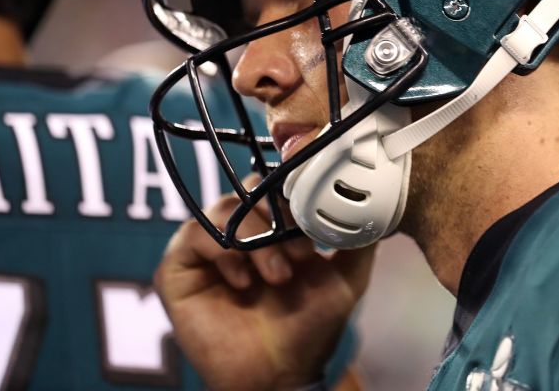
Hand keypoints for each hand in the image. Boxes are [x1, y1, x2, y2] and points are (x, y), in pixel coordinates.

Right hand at [154, 180, 375, 390]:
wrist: (280, 374)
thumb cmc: (309, 328)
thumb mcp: (346, 279)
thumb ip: (359, 241)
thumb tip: (379, 203)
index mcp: (273, 226)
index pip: (278, 185)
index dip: (297, 198)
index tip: (316, 230)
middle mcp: (238, 230)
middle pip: (250, 190)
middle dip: (278, 218)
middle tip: (301, 255)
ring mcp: (207, 246)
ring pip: (224, 209)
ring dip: (255, 238)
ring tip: (277, 275)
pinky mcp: (179, 267)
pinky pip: (194, 234)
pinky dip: (222, 251)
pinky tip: (244, 280)